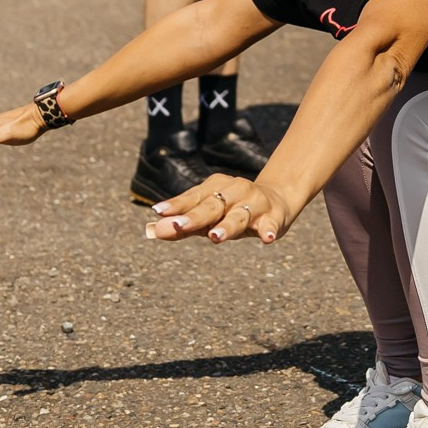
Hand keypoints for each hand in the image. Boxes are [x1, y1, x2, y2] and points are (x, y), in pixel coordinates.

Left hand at [145, 173, 295, 244]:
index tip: (159, 213)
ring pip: (239, 216)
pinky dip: (268, 230)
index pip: (193, 198)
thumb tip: (149, 230)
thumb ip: (182, 225)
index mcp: (216, 188)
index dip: (177, 206)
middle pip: (212, 205)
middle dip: (196, 217)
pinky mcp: (274, 216)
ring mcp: (255, 203)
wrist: (278, 198)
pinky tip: (266, 238)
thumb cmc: (233, 210)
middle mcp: (235, 191)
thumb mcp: (209, 216)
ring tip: (215, 237)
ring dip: (227, 226)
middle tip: (179, 227)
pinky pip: (270, 224)